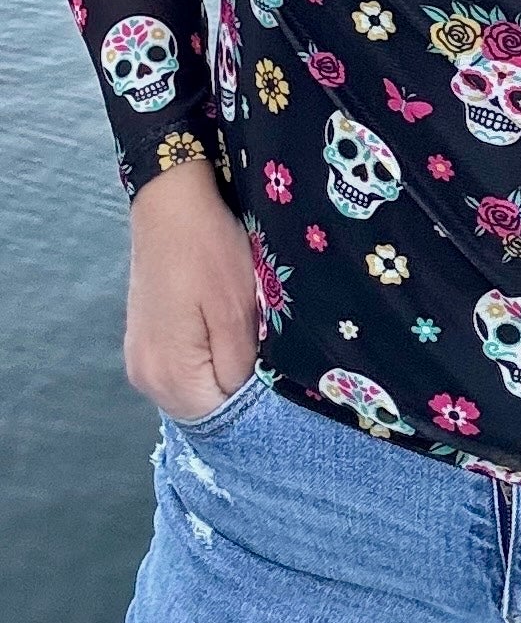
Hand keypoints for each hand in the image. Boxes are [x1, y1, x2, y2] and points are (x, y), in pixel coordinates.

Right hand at [125, 157, 260, 422]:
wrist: (170, 203)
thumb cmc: (209, 251)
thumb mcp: (239, 311)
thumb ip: (242, 368)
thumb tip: (247, 400)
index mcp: (170, 375)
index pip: (221, 418)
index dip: (253, 404)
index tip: (278, 380)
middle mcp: (146, 378)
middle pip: (204, 409)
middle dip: (237, 392)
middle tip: (269, 361)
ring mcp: (140, 362)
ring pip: (193, 391)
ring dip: (221, 376)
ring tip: (248, 344)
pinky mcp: (142, 344)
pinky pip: (180, 372)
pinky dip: (204, 363)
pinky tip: (223, 335)